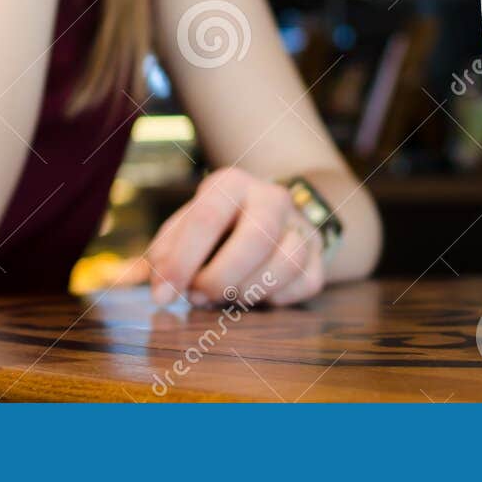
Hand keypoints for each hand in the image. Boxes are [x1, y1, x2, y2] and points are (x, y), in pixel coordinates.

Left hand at [133, 167, 325, 307]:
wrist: (266, 215)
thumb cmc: (215, 227)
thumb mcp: (183, 229)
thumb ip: (165, 255)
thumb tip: (162, 293)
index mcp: (231, 183)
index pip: (207, 218)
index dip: (182, 262)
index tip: (163, 296)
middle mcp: (271, 197)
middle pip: (256, 238)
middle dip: (220, 279)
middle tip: (198, 297)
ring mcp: (300, 225)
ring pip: (288, 262)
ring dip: (249, 291)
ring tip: (226, 297)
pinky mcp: (319, 255)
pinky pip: (306, 283)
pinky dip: (276, 298)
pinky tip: (256, 294)